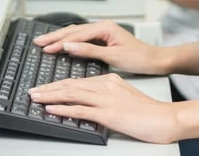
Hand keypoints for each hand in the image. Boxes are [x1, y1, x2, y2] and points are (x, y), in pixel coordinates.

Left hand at [29, 73, 179, 143]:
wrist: (165, 118)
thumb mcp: (125, 96)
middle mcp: (106, 86)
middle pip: (71, 85)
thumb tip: (90, 100)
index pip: (78, 81)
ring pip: (72, 94)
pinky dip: (64, 109)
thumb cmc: (148, 110)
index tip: (45, 87)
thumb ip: (108, 94)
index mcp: (109, 80)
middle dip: (49, 88)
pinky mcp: (109, 114)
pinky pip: (81, 110)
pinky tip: (52, 109)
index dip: (59, 84)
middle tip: (33, 91)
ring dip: (51, 95)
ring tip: (37, 97)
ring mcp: (107, 99)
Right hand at [33, 20, 171, 75]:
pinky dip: (70, 41)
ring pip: (76, 33)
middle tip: (38, 41)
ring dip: (60, 38)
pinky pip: (82, 37)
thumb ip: (89, 51)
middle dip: (54, 36)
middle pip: (73, 30)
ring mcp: (103, 31)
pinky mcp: (104, 38)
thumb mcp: (113, 57)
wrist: (156, 60)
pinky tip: (63, 44)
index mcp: (104, 27)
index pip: (76, 35)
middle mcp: (102, 26)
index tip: (46, 48)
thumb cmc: (140, 58)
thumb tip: (69, 47)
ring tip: (45, 41)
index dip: (59, 42)